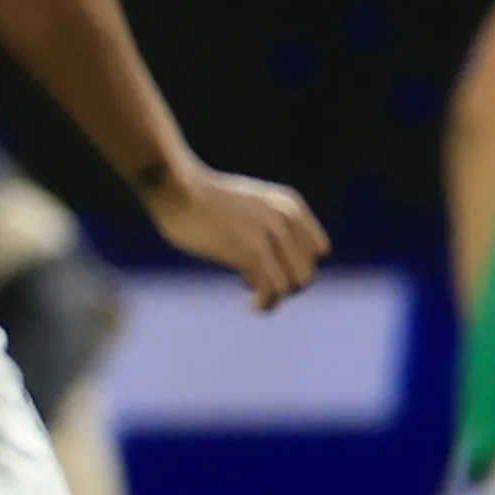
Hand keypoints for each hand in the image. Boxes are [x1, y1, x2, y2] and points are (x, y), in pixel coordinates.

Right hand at [146, 161, 329, 309]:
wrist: (176, 188)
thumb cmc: (199, 200)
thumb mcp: (246, 204)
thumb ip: (265, 223)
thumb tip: (266, 260)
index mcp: (289, 205)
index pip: (318, 251)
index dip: (296, 266)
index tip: (269, 270)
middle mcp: (286, 218)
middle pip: (307, 271)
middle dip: (285, 284)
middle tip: (255, 283)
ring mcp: (271, 234)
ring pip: (296, 284)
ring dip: (276, 297)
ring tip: (253, 297)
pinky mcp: (252, 251)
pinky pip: (275, 290)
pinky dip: (266, 304)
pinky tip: (252, 305)